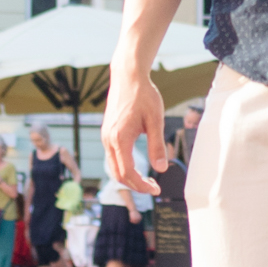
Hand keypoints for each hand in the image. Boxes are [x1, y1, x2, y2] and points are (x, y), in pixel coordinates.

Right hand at [104, 67, 165, 189]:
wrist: (128, 76)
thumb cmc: (144, 95)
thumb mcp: (156, 120)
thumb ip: (157, 146)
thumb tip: (161, 168)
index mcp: (120, 138)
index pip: (128, 172)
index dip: (141, 185)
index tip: (156, 189)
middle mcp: (108, 140)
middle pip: (118, 174)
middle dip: (135, 185)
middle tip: (154, 187)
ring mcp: (106, 136)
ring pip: (114, 167)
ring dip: (129, 177)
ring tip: (148, 180)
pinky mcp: (107, 133)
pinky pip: (113, 157)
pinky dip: (124, 167)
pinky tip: (138, 166)